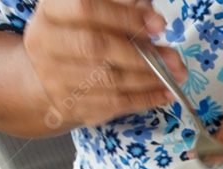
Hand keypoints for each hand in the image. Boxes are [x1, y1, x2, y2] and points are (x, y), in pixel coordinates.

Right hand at [22, 0, 188, 128]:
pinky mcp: (71, 105)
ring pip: (108, 80)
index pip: (86, 9)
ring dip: (149, 80)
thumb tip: (154, 20)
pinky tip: (165, 94)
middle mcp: (46, 43)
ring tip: (176, 77)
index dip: (125, 17)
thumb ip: (123, 10)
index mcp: (52, 12)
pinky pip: (113, 104)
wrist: (48, 74)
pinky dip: (145, 99)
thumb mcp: (95, 16)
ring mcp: (55, 77)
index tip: (159, 25)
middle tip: (175, 59)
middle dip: (142, 55)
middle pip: (96, 47)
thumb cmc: (80, 36)